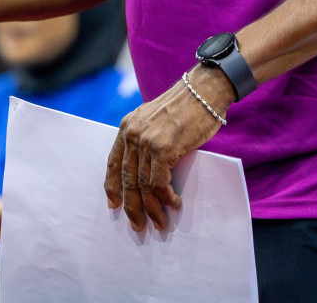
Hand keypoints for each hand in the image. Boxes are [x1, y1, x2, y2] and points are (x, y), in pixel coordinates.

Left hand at [104, 65, 229, 231]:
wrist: (203, 91)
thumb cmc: (185, 107)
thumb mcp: (155, 120)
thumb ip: (147, 140)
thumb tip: (148, 172)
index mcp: (127, 127)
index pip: (114, 162)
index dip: (112, 186)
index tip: (114, 205)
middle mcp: (132, 134)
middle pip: (127, 179)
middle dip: (132, 206)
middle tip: (138, 226)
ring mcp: (147, 141)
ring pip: (143, 185)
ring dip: (152, 208)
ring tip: (161, 222)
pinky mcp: (163, 148)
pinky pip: (159, 182)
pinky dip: (166, 197)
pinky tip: (174, 204)